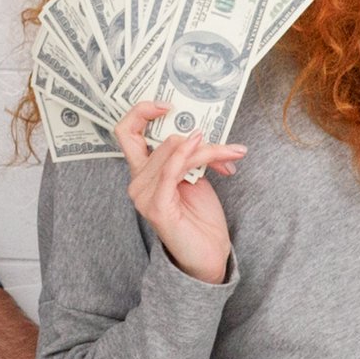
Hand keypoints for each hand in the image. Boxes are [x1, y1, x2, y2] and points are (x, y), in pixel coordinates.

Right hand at [117, 97, 242, 283]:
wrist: (208, 255)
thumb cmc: (200, 218)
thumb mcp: (196, 177)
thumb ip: (191, 156)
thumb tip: (198, 132)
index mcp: (144, 171)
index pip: (128, 131)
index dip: (142, 111)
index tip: (167, 103)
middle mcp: (138, 181)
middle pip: (163, 139)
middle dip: (198, 136)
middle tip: (226, 145)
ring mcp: (143, 194)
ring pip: (174, 151)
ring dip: (208, 150)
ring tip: (231, 154)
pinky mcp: (156, 206)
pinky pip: (169, 171)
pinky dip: (187, 155)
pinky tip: (201, 146)